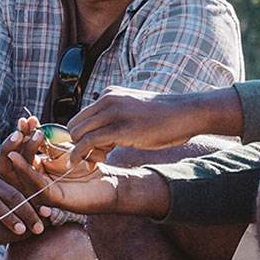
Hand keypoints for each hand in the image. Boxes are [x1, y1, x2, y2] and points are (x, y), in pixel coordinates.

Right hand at [0, 116, 169, 216]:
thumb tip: (39, 124)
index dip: (24, 135)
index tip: (24, 119)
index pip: (28, 150)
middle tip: (18, 126)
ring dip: (18, 155)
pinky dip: (25, 171)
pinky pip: (34, 183)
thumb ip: (55, 142)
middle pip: (21, 161)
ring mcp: (45, 190)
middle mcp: (41, 180)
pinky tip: (18, 159)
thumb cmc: (93, 167)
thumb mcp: (70, 150)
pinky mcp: (52, 198)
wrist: (113, 185)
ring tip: (14, 139)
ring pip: (24, 172)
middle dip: (16, 143)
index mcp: (44, 168)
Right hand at [0, 153, 45, 236]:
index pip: (22, 178)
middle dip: (26, 212)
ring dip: (7, 216)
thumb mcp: (10, 168)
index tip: (47, 204)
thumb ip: (29, 173)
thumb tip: (55, 198)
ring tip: (21, 229)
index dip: (37, 189)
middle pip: (11, 194)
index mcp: (4, 166)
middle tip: (39, 227)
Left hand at [64, 86, 238, 164]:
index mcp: (109, 95)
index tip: (95, 150)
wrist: (186, 113)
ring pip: (77, 133)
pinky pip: (87, 142)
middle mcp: (106, 100)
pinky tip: (89, 164)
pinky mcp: (118, 128)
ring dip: (82, 152)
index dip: (83, 135)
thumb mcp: (135, 111)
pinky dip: (81, 155)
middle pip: (74, 125)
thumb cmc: (165, 118)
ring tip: (100, 160)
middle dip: (79, 144)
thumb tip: (105, 135)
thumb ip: (118, 117)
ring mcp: (111, 112)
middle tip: (97, 157)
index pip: (81, 116)